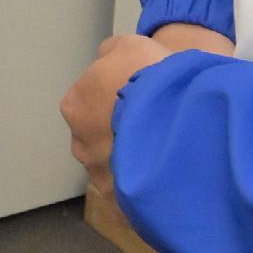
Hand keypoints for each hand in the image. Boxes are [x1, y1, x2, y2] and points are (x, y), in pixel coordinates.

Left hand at [60, 24, 228, 186]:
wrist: (176, 122)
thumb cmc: (149, 80)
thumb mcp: (131, 46)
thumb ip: (113, 54)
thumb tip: (107, 61)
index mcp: (77, 106)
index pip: (92, 101)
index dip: (120, 99)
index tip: (145, 100)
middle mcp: (81, 144)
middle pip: (101, 138)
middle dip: (124, 135)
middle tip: (157, 129)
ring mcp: (100, 178)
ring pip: (118, 169)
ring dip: (137, 163)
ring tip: (169, 156)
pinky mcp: (123, 206)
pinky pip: (134, 198)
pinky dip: (149, 191)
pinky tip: (170, 181)